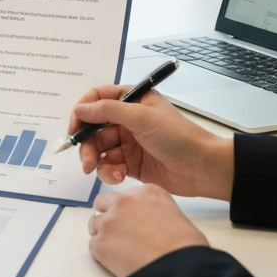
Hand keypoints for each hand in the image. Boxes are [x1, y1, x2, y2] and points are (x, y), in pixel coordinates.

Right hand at [69, 87, 232, 199]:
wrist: (202, 168)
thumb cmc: (179, 137)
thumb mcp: (142, 118)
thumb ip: (109, 111)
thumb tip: (81, 108)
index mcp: (132, 99)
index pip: (97, 99)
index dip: (82, 113)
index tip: (74, 129)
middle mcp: (127, 119)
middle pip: (94, 129)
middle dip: (87, 145)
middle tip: (86, 162)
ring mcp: (129, 142)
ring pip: (99, 150)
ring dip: (97, 162)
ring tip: (102, 172)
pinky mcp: (131, 164)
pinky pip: (110, 166)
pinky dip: (109, 173)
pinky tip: (119, 177)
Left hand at [88, 183, 208, 276]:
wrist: (178, 266)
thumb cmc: (184, 247)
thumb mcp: (174, 215)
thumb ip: (156, 211)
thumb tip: (152, 222)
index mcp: (145, 192)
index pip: (124, 195)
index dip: (126, 210)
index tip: (130, 219)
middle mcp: (124, 202)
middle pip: (103, 204)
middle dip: (109, 216)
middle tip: (120, 232)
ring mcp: (109, 221)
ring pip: (95, 224)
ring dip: (105, 235)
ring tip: (121, 249)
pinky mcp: (100, 243)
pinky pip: (94, 246)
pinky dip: (103, 254)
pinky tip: (119, 260)